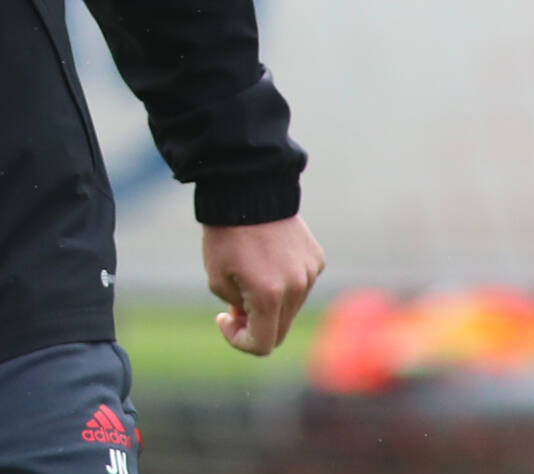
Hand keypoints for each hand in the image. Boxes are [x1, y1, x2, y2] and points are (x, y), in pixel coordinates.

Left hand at [202, 214, 324, 355]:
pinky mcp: (316, 259)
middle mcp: (296, 288)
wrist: (248, 190)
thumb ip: (237, 309)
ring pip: (291, 309)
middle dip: (255, 325)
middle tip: (235, 304)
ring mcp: (310, 273)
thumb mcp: (217, 278)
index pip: (262, 344)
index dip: (239, 341)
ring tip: (250, 277)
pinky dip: (284, 284)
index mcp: (269, 296)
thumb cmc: (226, 234)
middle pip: (279, 330)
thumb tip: (253, 317)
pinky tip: (268, 260)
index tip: (224, 319)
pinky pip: (300, 286)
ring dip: (270, 305)